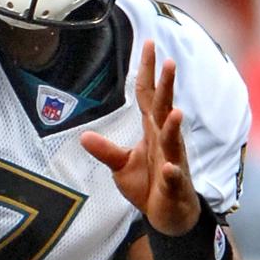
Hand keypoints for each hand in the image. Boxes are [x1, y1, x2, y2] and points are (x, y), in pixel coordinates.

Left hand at [81, 39, 200, 235]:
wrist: (169, 216)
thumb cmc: (148, 185)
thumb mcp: (121, 166)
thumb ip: (105, 150)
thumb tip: (83, 136)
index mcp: (151, 131)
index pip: (148, 95)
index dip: (147, 70)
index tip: (149, 43)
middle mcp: (164, 141)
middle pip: (163, 109)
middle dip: (167, 86)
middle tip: (168, 61)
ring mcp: (173, 162)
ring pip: (174, 141)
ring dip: (173, 127)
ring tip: (175, 112)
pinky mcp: (175, 186)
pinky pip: (174, 178)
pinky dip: (172, 173)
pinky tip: (170, 168)